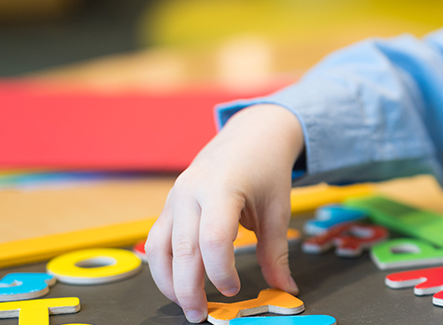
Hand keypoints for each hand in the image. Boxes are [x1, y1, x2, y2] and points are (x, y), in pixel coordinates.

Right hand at [144, 104, 303, 322]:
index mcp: (222, 188)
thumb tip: (286, 289)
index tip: (234, 289)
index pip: (212, 239)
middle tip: (200, 315)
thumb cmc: (266, 170)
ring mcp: (175, 197)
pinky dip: (163, 265)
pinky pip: (156, 239)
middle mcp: (190, 192)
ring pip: (158, 248)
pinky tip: (177, 283)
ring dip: (168, 281)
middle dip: (188, 288)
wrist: (251, 135)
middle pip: (181, 249)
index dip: (220, 271)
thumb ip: (276, 252)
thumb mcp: (277, 210)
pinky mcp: (169, 204)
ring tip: (186, 305)